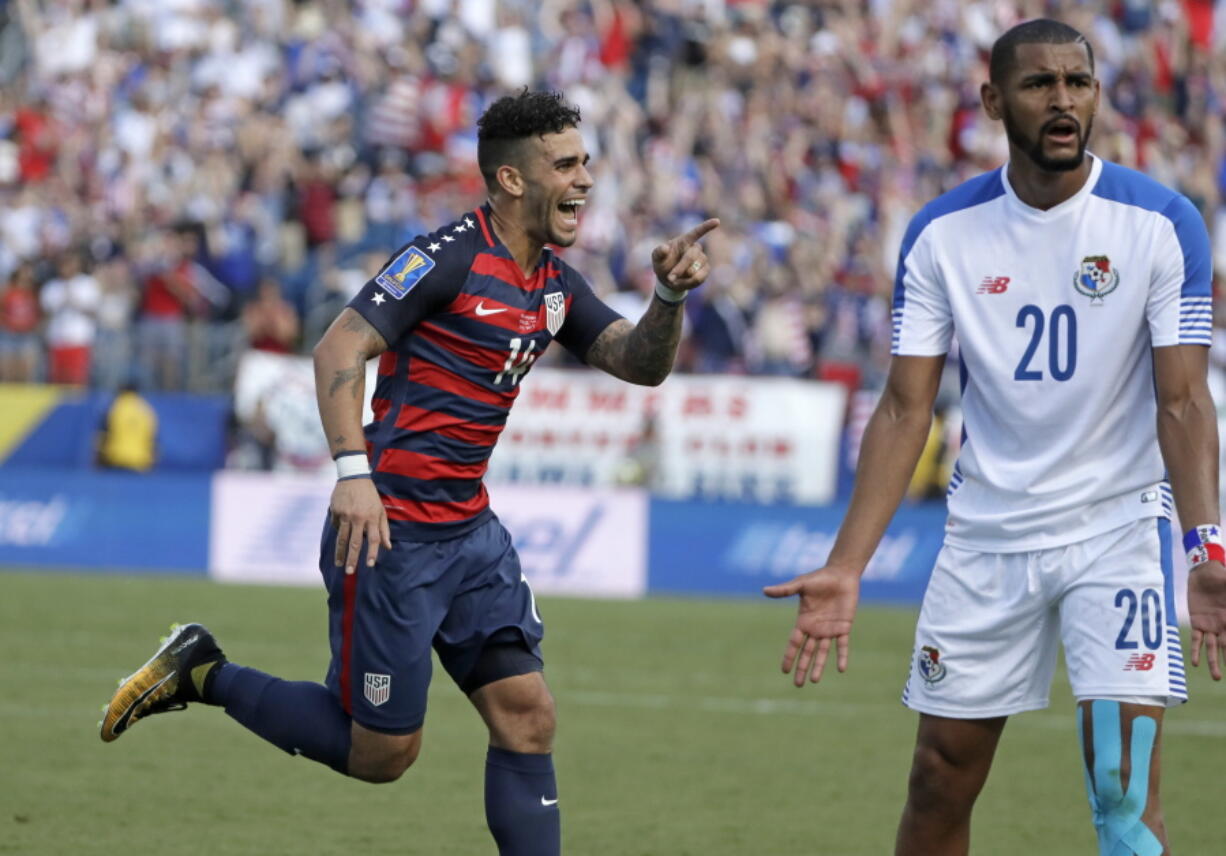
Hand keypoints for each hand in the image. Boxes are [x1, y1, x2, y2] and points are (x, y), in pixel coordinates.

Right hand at [329, 478, 390, 574]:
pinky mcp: (335, 512)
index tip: (369, 565)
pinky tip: (338, 536)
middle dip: (352, 559)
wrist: (353, 477)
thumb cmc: (370, 496)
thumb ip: (384, 529)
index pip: (373, 539)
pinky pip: (336, 527)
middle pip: (355, 542)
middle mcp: (359, 517)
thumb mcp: (381, 510)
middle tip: (350, 572)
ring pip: (342, 538)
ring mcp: (345, 515)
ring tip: (339, 564)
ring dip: (340, 553)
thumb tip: (388, 547)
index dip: (372, 552)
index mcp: (372, 517)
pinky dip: (338, 533)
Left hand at [651, 218, 719, 290]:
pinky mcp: (705, 270)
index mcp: (684, 241)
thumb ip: (658, 252)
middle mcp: (696, 248)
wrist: (668, 279)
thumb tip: (664, 247)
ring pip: (695, 270)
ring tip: (674, 279)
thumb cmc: (662, 263)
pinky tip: (683, 281)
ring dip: (683, 277)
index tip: (717, 221)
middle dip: (679, 268)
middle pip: (691, 257)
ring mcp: (702, 259)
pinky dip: (688, 283)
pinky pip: (699, 278)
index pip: (697, 232)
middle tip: (670, 277)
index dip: (706, 226)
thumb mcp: (656, 258)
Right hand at [763, 567, 859, 686]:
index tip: (784, 671)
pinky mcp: (843, 627)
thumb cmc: (820, 578)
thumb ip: (784, 590)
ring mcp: (829, 629)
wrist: (841, 575)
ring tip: (814, 681)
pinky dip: (841, 656)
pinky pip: (842, 645)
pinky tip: (841, 669)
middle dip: (802, 668)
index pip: (794, 643)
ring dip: (819, 666)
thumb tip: (764, 590)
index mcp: (803, 621)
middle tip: (797, 685)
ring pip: (823, 652)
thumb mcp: (801, 585)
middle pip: (807, 653)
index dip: (789, 656)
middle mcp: (815, 629)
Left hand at [1188, 560, 1225, 679]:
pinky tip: (1196, 663)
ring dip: (1214, 662)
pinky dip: (1197, 651)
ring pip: (1213, 649)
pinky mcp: (1197, 622)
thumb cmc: (1224, 579)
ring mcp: (1211, 626)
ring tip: (1217, 677)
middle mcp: (1224, 627)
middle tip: (1225, 678)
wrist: (1205, 573)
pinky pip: (1197, 640)